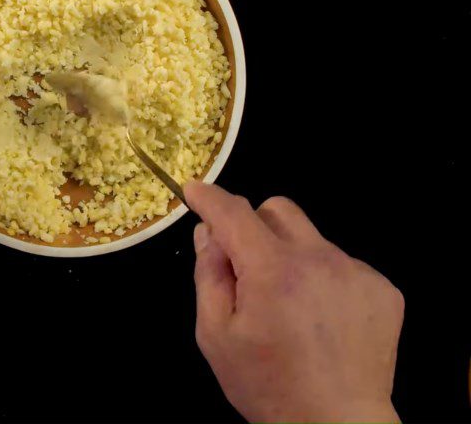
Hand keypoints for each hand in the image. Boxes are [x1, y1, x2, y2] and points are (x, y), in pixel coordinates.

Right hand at [185, 182, 403, 423]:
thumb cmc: (268, 386)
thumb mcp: (216, 336)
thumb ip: (208, 275)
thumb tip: (208, 233)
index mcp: (273, 270)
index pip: (234, 213)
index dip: (209, 197)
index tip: (194, 191)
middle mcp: (319, 259)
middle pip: (277, 209)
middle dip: (254, 225)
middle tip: (247, 265)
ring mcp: (357, 272)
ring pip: (310, 238)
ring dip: (291, 256)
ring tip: (292, 306)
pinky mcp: (383, 289)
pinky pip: (341, 263)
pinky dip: (324, 279)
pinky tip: (322, 319)